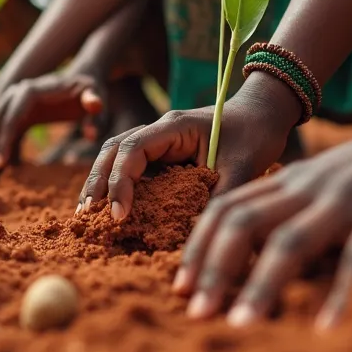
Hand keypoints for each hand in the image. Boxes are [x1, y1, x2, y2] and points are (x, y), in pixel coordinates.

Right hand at [0, 72, 106, 175]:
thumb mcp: (96, 96)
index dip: (4, 138)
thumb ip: (94, 106)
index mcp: (33, 89)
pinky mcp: (16, 112)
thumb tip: (92, 125)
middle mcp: (17, 92)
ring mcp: (14, 102)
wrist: (84, 83)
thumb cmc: (91, 91)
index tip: (0, 163)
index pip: (12, 114)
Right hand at [75, 72, 298, 219]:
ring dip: (100, 183)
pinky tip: (109, 209)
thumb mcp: (243, 168)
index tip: (120, 215)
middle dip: (98, 182)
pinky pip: (131, 167)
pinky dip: (116, 185)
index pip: (132, 149)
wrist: (264, 114)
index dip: (120, 182)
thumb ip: (219, 199)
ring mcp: (158, 141)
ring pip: (116, 157)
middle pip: (113, 150)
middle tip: (87, 217)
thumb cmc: (255, 134)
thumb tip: (197, 236)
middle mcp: (159, 131)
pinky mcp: (163, 154)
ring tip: (88, 215)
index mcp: (174, 127)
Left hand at [174, 113, 351, 329]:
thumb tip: (259, 268)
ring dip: (261, 286)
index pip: (227, 209)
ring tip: (240, 325)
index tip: (181, 287)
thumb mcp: (328, 186)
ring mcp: (347, 198)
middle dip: (214, 269)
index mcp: (291, 180)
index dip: (199, 247)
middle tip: (195, 312)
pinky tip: (325, 329)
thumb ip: (296, 215)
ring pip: (290, 241)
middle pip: (244, 223)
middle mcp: (309, 187)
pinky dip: (340, 295)